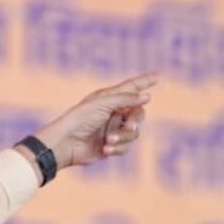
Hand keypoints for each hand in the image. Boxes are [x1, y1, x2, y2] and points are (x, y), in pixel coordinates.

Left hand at [29, 73, 157, 171]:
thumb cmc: (80, 119)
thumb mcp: (103, 103)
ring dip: (122, 137)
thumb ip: (126, 99)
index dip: (145, 82)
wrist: (65, 143)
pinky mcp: (111, 146)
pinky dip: (117, 148)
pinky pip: (126, 147)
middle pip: (138, 114)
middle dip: (134, 121)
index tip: (158, 75)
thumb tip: (147, 97)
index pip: (132, 88)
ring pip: (133, 133)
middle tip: (128, 125)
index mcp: (110, 98)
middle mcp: (113, 112)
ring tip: (108, 140)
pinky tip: (105, 148)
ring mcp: (113, 129)